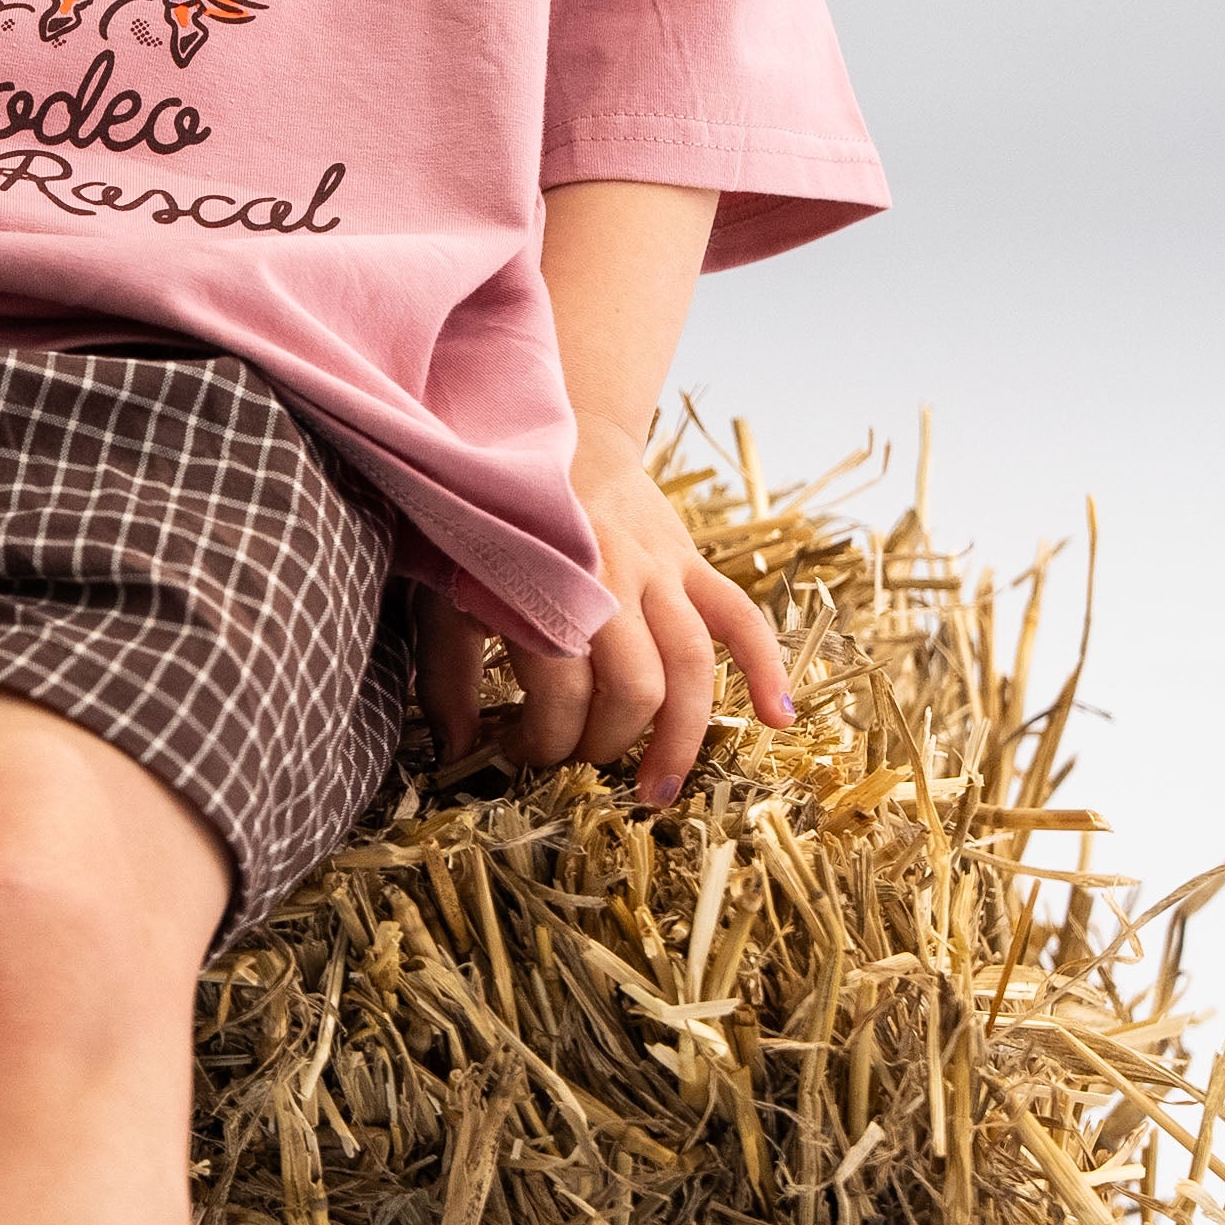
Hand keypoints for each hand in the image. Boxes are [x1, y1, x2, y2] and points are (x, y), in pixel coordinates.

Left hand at [417, 421, 791, 811]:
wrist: (551, 433)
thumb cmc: (492, 520)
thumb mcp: (448, 586)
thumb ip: (447, 671)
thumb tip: (458, 750)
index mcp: (545, 586)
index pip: (561, 695)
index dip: (541, 741)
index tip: (521, 751)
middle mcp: (609, 579)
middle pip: (634, 688)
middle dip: (606, 743)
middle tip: (580, 761)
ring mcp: (659, 568)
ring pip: (692, 666)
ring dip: (681, 737)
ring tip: (659, 790)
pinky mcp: (690, 561)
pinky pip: (741, 618)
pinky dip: (765, 668)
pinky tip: (777, 719)